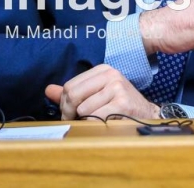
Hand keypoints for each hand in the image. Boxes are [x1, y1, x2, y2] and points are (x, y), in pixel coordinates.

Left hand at [45, 65, 159, 120]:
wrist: (145, 114)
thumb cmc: (118, 104)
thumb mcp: (96, 94)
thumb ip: (73, 92)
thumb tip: (48, 90)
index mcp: (102, 69)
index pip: (69, 86)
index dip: (64, 104)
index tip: (70, 114)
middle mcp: (110, 74)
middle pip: (73, 95)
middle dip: (70, 113)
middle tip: (75, 121)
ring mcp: (117, 87)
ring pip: (83, 109)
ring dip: (85, 120)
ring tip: (95, 121)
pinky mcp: (122, 102)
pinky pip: (95, 117)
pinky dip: (95, 124)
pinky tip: (104, 123)